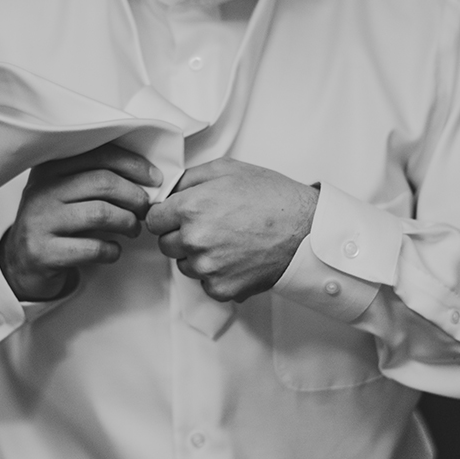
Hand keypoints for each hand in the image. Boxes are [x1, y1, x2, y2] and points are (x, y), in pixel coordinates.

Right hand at [0, 144, 161, 300]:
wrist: (23, 260)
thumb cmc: (57, 221)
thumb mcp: (69, 191)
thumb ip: (97, 177)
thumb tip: (147, 178)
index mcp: (50, 167)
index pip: (99, 154)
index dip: (133, 164)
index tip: (154, 179)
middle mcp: (42, 189)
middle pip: (103, 182)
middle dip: (135, 195)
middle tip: (146, 209)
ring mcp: (40, 221)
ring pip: (100, 213)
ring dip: (128, 222)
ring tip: (133, 229)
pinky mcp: (43, 251)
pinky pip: (92, 248)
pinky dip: (112, 250)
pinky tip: (114, 250)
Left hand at [145, 158, 317, 301]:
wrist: (306, 230)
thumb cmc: (271, 197)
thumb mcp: (227, 170)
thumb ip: (189, 178)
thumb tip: (166, 189)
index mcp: (190, 208)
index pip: (152, 219)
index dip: (166, 216)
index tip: (179, 215)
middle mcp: (194, 239)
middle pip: (165, 244)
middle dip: (180, 235)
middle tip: (210, 226)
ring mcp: (207, 267)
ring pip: (184, 265)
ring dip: (197, 256)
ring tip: (227, 241)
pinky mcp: (221, 288)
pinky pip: (205, 283)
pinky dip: (217, 274)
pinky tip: (237, 257)